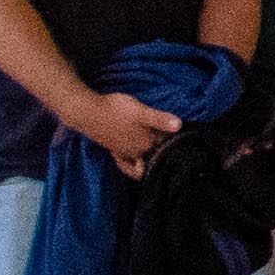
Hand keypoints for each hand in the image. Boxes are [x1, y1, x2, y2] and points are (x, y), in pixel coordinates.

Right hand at [66, 91, 180, 174]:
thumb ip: (159, 119)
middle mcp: (136, 151)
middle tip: (177, 152)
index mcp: (145, 144)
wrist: (86, 112)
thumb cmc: (115, 110)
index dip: (176, 147)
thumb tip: (180, 125)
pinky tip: (136, 160)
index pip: (166, 150)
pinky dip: (132, 165)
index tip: (187, 144)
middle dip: (164, 156)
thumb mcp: (141, 111)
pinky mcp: (113, 149)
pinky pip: (126, 163)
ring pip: (141, 162)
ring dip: (150, 160)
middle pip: (154, 158)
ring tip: (160, 156)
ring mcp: (124, 152)